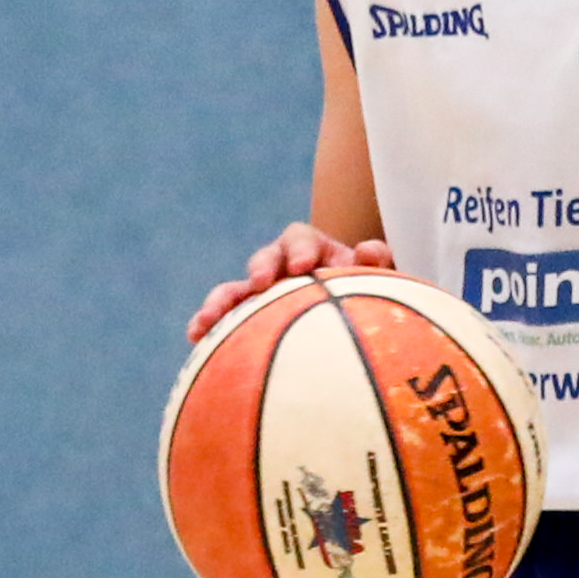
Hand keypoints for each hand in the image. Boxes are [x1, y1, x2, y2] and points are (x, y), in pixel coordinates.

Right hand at [186, 224, 394, 342]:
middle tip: (261, 284)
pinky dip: (210, 323)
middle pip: (265, 258)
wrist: (358, 322)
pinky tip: (195, 338)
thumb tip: (367, 249)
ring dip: (221, 299)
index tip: (301, 267)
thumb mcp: (383, 281)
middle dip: (261, 268)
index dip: (299, 249)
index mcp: (315, 253)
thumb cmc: (372, 299)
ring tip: (208, 319)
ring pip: (237, 289)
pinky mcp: (251, 319)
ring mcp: (265, 295)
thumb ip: (379, 263)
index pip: (302, 239)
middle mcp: (284, 269)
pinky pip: (227, 319)